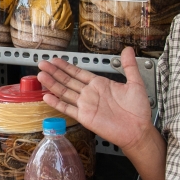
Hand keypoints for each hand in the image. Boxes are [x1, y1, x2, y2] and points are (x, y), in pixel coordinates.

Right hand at [36, 47, 154, 152]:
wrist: (138, 130)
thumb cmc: (138, 109)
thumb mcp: (135, 83)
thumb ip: (129, 66)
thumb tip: (128, 50)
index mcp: (100, 84)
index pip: (78, 72)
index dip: (66, 66)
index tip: (56, 60)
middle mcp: (90, 93)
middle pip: (68, 80)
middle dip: (54, 72)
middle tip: (42, 64)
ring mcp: (86, 105)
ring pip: (65, 92)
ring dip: (52, 84)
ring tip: (41, 76)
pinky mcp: (85, 117)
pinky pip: (68, 109)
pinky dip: (57, 103)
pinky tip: (47, 97)